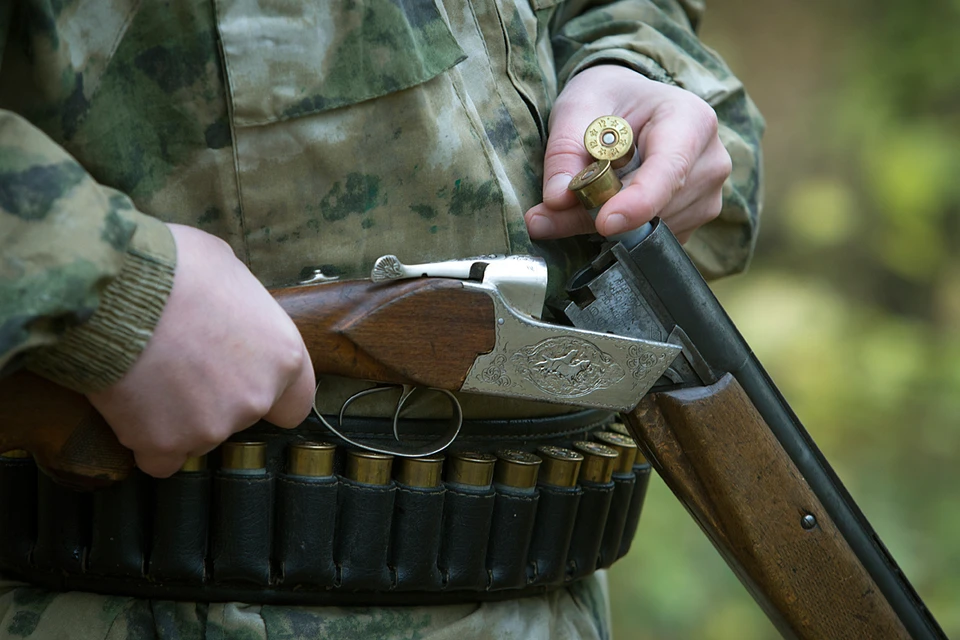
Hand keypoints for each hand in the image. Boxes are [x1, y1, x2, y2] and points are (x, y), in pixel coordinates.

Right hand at [88, 224, 315, 476]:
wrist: (115, 291)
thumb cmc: (174, 267)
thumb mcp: (227, 269)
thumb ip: (241, 306)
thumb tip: (228, 307)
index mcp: (283, 357)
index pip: (294, 403)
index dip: (270, 395)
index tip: (243, 381)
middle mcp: (256, 398)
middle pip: (241, 417)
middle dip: (216, 399)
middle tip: (182, 366)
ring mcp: (211, 426)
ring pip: (200, 436)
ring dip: (179, 418)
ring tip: (150, 377)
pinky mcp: (164, 444)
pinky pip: (159, 458)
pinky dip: (146, 440)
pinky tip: (132, 408)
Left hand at [524, 65, 731, 242]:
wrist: (631, 103)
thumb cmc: (608, 98)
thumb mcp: (576, 110)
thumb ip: (563, 154)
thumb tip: (556, 201)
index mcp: (691, 120)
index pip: (670, 171)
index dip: (638, 203)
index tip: (604, 222)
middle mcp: (710, 161)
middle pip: (657, 209)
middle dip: (604, 215)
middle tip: (556, 208)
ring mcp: (709, 195)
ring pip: (652, 231)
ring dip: (608, 225)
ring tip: (591, 192)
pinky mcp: (695, 219)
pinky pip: (653, 240)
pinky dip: (623, 231)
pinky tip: (612, 202)